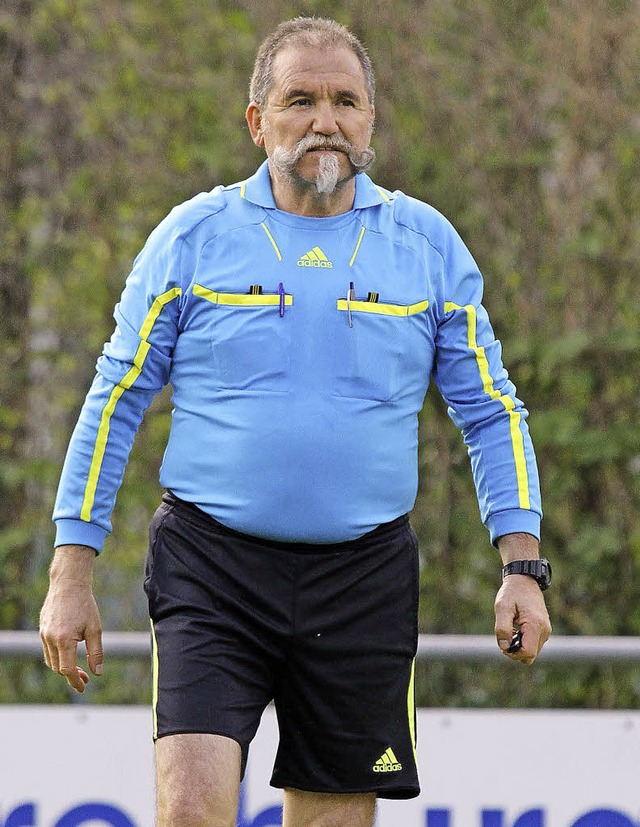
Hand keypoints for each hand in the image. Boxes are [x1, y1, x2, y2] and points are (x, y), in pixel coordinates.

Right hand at [39, 545, 103, 691]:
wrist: (69, 584)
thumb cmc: (85, 605)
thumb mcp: (95, 629)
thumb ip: (96, 652)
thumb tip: (97, 672)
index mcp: (64, 639)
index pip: (67, 669)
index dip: (75, 681)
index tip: (84, 687)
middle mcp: (50, 638)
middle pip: (57, 667)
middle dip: (71, 675)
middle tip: (86, 678)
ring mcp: (43, 634)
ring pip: (51, 660)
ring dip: (63, 667)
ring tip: (79, 669)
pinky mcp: (42, 629)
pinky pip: (48, 649)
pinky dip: (58, 656)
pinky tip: (70, 654)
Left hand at [494, 533, 551, 664]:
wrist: (524, 580)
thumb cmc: (512, 592)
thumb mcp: (502, 607)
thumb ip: (502, 628)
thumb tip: (504, 647)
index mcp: (535, 625)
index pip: (527, 652)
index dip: (512, 653)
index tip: (502, 643)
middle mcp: (544, 630)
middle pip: (530, 655)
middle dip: (515, 652)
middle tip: (504, 636)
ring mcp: (546, 630)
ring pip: (532, 651)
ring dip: (519, 646)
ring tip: (509, 630)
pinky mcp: (544, 629)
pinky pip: (534, 644)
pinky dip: (523, 642)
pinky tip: (515, 629)